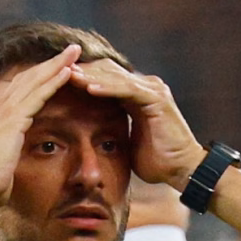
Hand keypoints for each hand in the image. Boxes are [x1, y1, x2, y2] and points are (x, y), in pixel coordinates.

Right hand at [0, 44, 81, 206]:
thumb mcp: (4, 156)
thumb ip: (11, 147)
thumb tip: (14, 153)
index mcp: (0, 112)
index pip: (24, 84)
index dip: (43, 72)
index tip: (61, 63)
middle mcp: (2, 106)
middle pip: (32, 75)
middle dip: (54, 61)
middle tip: (73, 48)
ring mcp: (7, 111)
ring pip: (37, 80)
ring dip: (57, 64)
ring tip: (75, 52)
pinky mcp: (14, 120)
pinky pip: (38, 96)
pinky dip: (53, 82)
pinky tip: (68, 72)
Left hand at [69, 60, 204, 190]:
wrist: (182, 170)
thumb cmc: (157, 161)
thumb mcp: (128, 142)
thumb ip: (114, 130)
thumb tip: (90, 137)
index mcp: (137, 95)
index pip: (106, 77)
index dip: (84, 78)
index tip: (59, 82)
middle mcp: (146, 87)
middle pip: (108, 70)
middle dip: (83, 71)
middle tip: (58, 72)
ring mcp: (153, 90)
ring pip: (116, 76)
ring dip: (91, 76)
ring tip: (69, 76)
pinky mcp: (156, 99)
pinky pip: (127, 89)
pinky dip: (107, 88)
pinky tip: (88, 88)